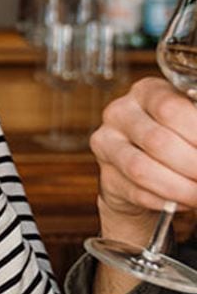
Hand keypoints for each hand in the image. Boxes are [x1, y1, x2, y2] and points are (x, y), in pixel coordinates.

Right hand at [90, 76, 196, 243]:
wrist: (145, 165)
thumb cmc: (176, 136)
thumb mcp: (188, 122)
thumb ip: (195, 127)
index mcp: (146, 92)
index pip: (170, 108)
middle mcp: (119, 113)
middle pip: (157, 141)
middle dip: (193, 164)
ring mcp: (107, 145)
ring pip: (141, 170)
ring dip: (180, 188)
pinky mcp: (106, 176)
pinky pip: (137, 193)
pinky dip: (167, 201)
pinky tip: (184, 200)